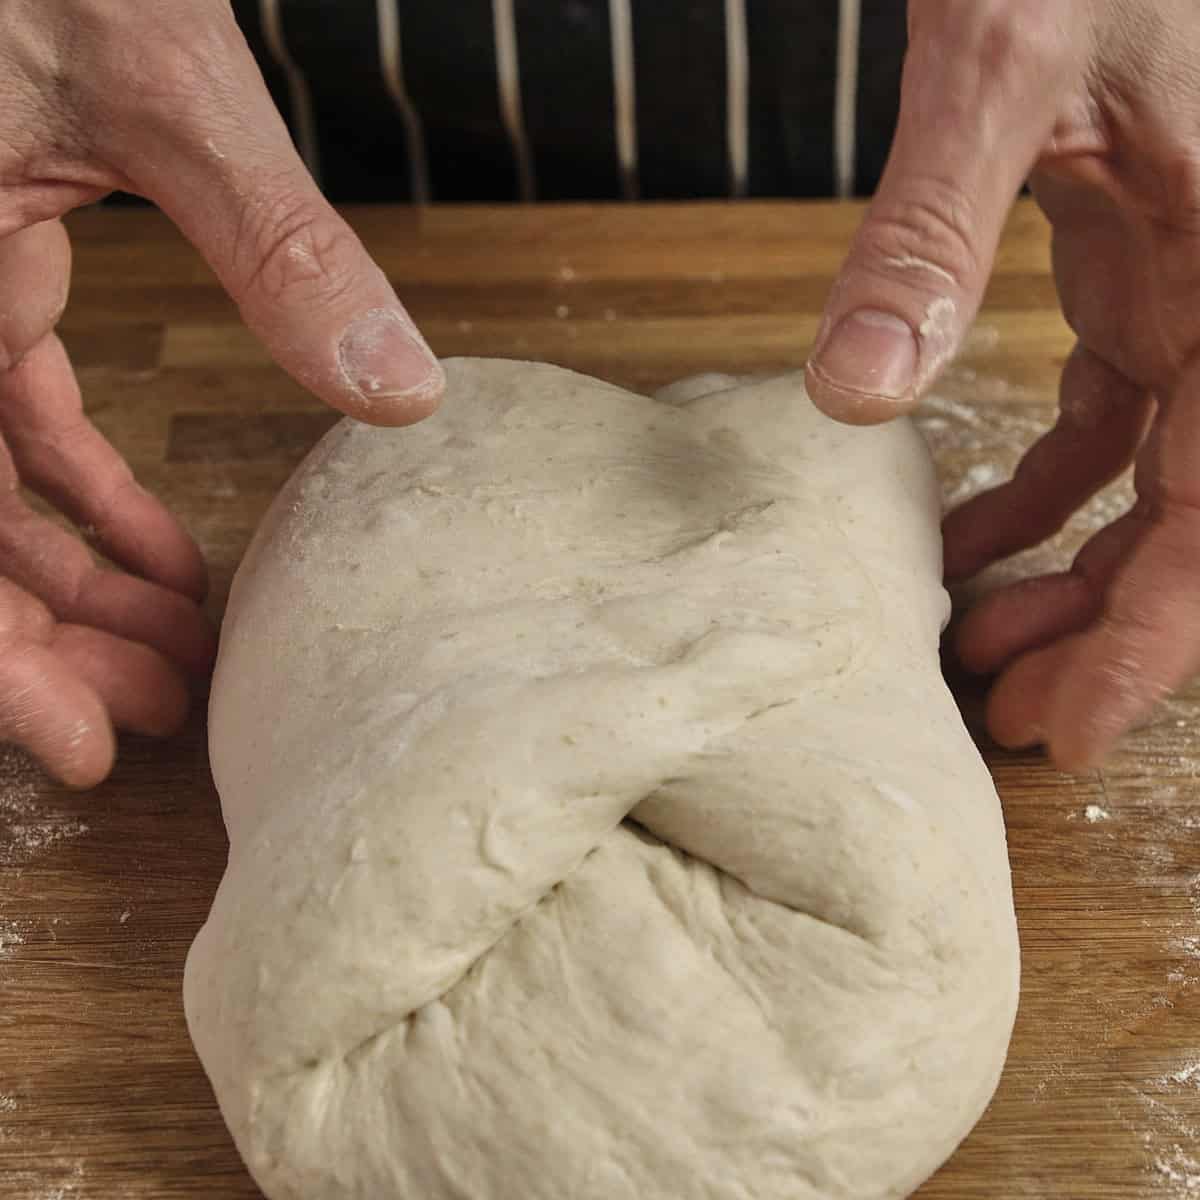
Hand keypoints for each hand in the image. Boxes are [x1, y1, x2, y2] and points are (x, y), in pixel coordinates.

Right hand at [0, 1, 443, 785]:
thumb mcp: (165, 87)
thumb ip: (279, 248)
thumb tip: (401, 391)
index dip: (0, 660)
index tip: (80, 750)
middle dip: (50, 640)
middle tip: (153, 718)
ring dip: (72, 580)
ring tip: (171, 653)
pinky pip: (7, 412)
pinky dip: (78, 491)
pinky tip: (154, 553)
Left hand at [805, 0, 1199, 770]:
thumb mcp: (1001, 62)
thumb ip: (931, 231)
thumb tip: (853, 394)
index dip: (1153, 641)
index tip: (1066, 730)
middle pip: (1196, 525)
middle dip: (1106, 635)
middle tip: (1000, 716)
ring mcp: (1192, 295)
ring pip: (1155, 490)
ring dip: (1073, 580)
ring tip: (974, 650)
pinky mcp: (1136, 277)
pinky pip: (1107, 425)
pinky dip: (1040, 498)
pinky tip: (968, 543)